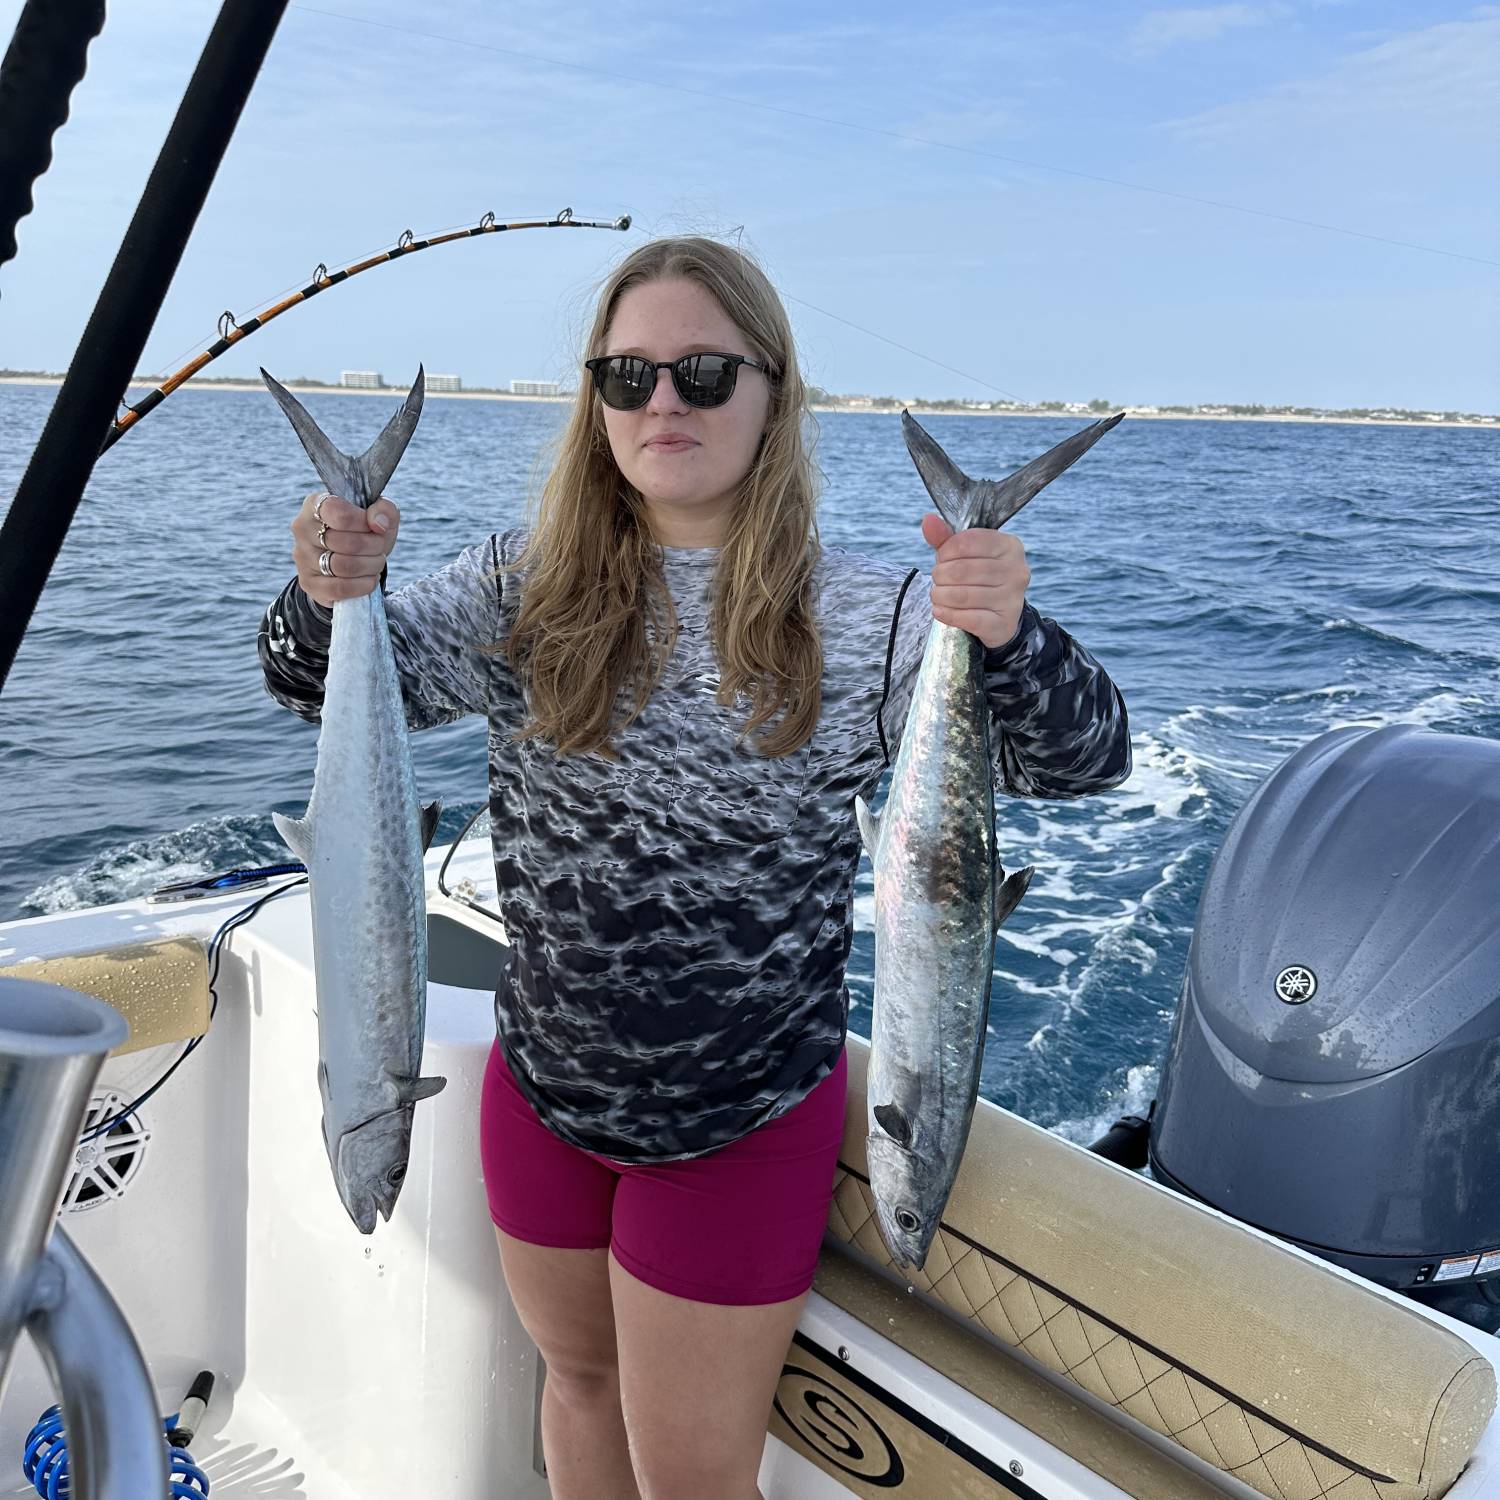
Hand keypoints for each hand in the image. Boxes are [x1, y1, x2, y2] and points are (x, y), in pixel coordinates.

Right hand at [293, 490, 400, 605]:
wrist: (351, 558)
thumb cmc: (364, 531)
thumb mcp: (379, 514)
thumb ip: (384, 509)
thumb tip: (379, 524)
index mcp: (316, 504)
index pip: (340, 513)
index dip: (364, 523)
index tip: (375, 527)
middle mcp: (302, 528)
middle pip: (347, 543)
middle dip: (374, 547)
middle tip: (379, 547)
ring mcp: (302, 557)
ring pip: (344, 566)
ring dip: (371, 566)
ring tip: (375, 562)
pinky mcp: (308, 582)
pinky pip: (340, 588)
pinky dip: (363, 585)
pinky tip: (369, 579)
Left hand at [922, 513, 1028, 649]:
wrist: (998, 617)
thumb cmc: (978, 577)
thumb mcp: (963, 554)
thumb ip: (945, 537)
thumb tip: (928, 520)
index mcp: (1010, 545)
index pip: (967, 542)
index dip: (945, 551)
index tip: (941, 559)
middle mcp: (1017, 570)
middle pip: (962, 570)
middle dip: (940, 575)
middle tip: (937, 580)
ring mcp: (1012, 598)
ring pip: (963, 595)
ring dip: (940, 595)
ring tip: (937, 595)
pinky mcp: (1003, 623)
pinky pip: (968, 618)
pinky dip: (947, 614)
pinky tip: (939, 611)